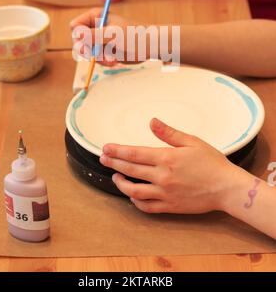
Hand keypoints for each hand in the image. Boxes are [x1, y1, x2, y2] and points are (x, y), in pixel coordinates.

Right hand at [70, 8, 142, 63]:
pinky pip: (95, 59)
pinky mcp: (104, 51)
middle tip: (96, 55)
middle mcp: (95, 28)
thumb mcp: (112, 35)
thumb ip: (93, 35)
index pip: (75, 26)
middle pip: (78, 41)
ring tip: (112, 58)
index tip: (89, 42)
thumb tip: (76, 34)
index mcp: (95, 17)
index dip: (79, 36)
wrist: (148, 46)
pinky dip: (103, 62)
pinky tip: (114, 60)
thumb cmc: (133, 35)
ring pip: (86, 53)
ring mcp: (99, 40)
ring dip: (98, 58)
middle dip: (88, 50)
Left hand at [100, 118, 243, 213]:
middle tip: (103, 159)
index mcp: (166, 158)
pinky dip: (136, 201)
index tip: (105, 148)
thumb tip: (152, 122)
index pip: (134, 154)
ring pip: (134, 191)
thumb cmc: (211, 162)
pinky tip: (132, 195)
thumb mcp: (191, 141)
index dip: (117, 151)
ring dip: (121, 183)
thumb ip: (169, 133)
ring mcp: (165, 194)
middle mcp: (162, 177)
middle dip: (114, 164)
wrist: (226, 188)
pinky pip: (147, 207)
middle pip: (130, 170)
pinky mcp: (170, 207)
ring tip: (115, 177)